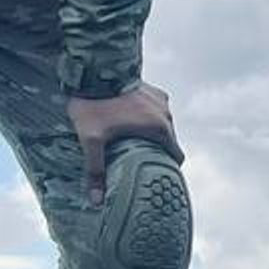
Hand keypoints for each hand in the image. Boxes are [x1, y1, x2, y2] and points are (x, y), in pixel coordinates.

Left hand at [66, 82, 180, 204]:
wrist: (93, 68)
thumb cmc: (95, 105)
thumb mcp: (91, 140)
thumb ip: (96, 170)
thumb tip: (96, 201)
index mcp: (159, 128)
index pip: (177, 156)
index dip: (168, 168)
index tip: (158, 176)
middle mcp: (165, 113)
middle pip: (169, 141)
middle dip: (157, 152)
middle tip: (140, 163)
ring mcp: (159, 99)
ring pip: (162, 125)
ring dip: (152, 134)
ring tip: (132, 142)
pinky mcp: (151, 89)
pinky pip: (155, 110)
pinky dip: (147, 117)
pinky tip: (129, 121)